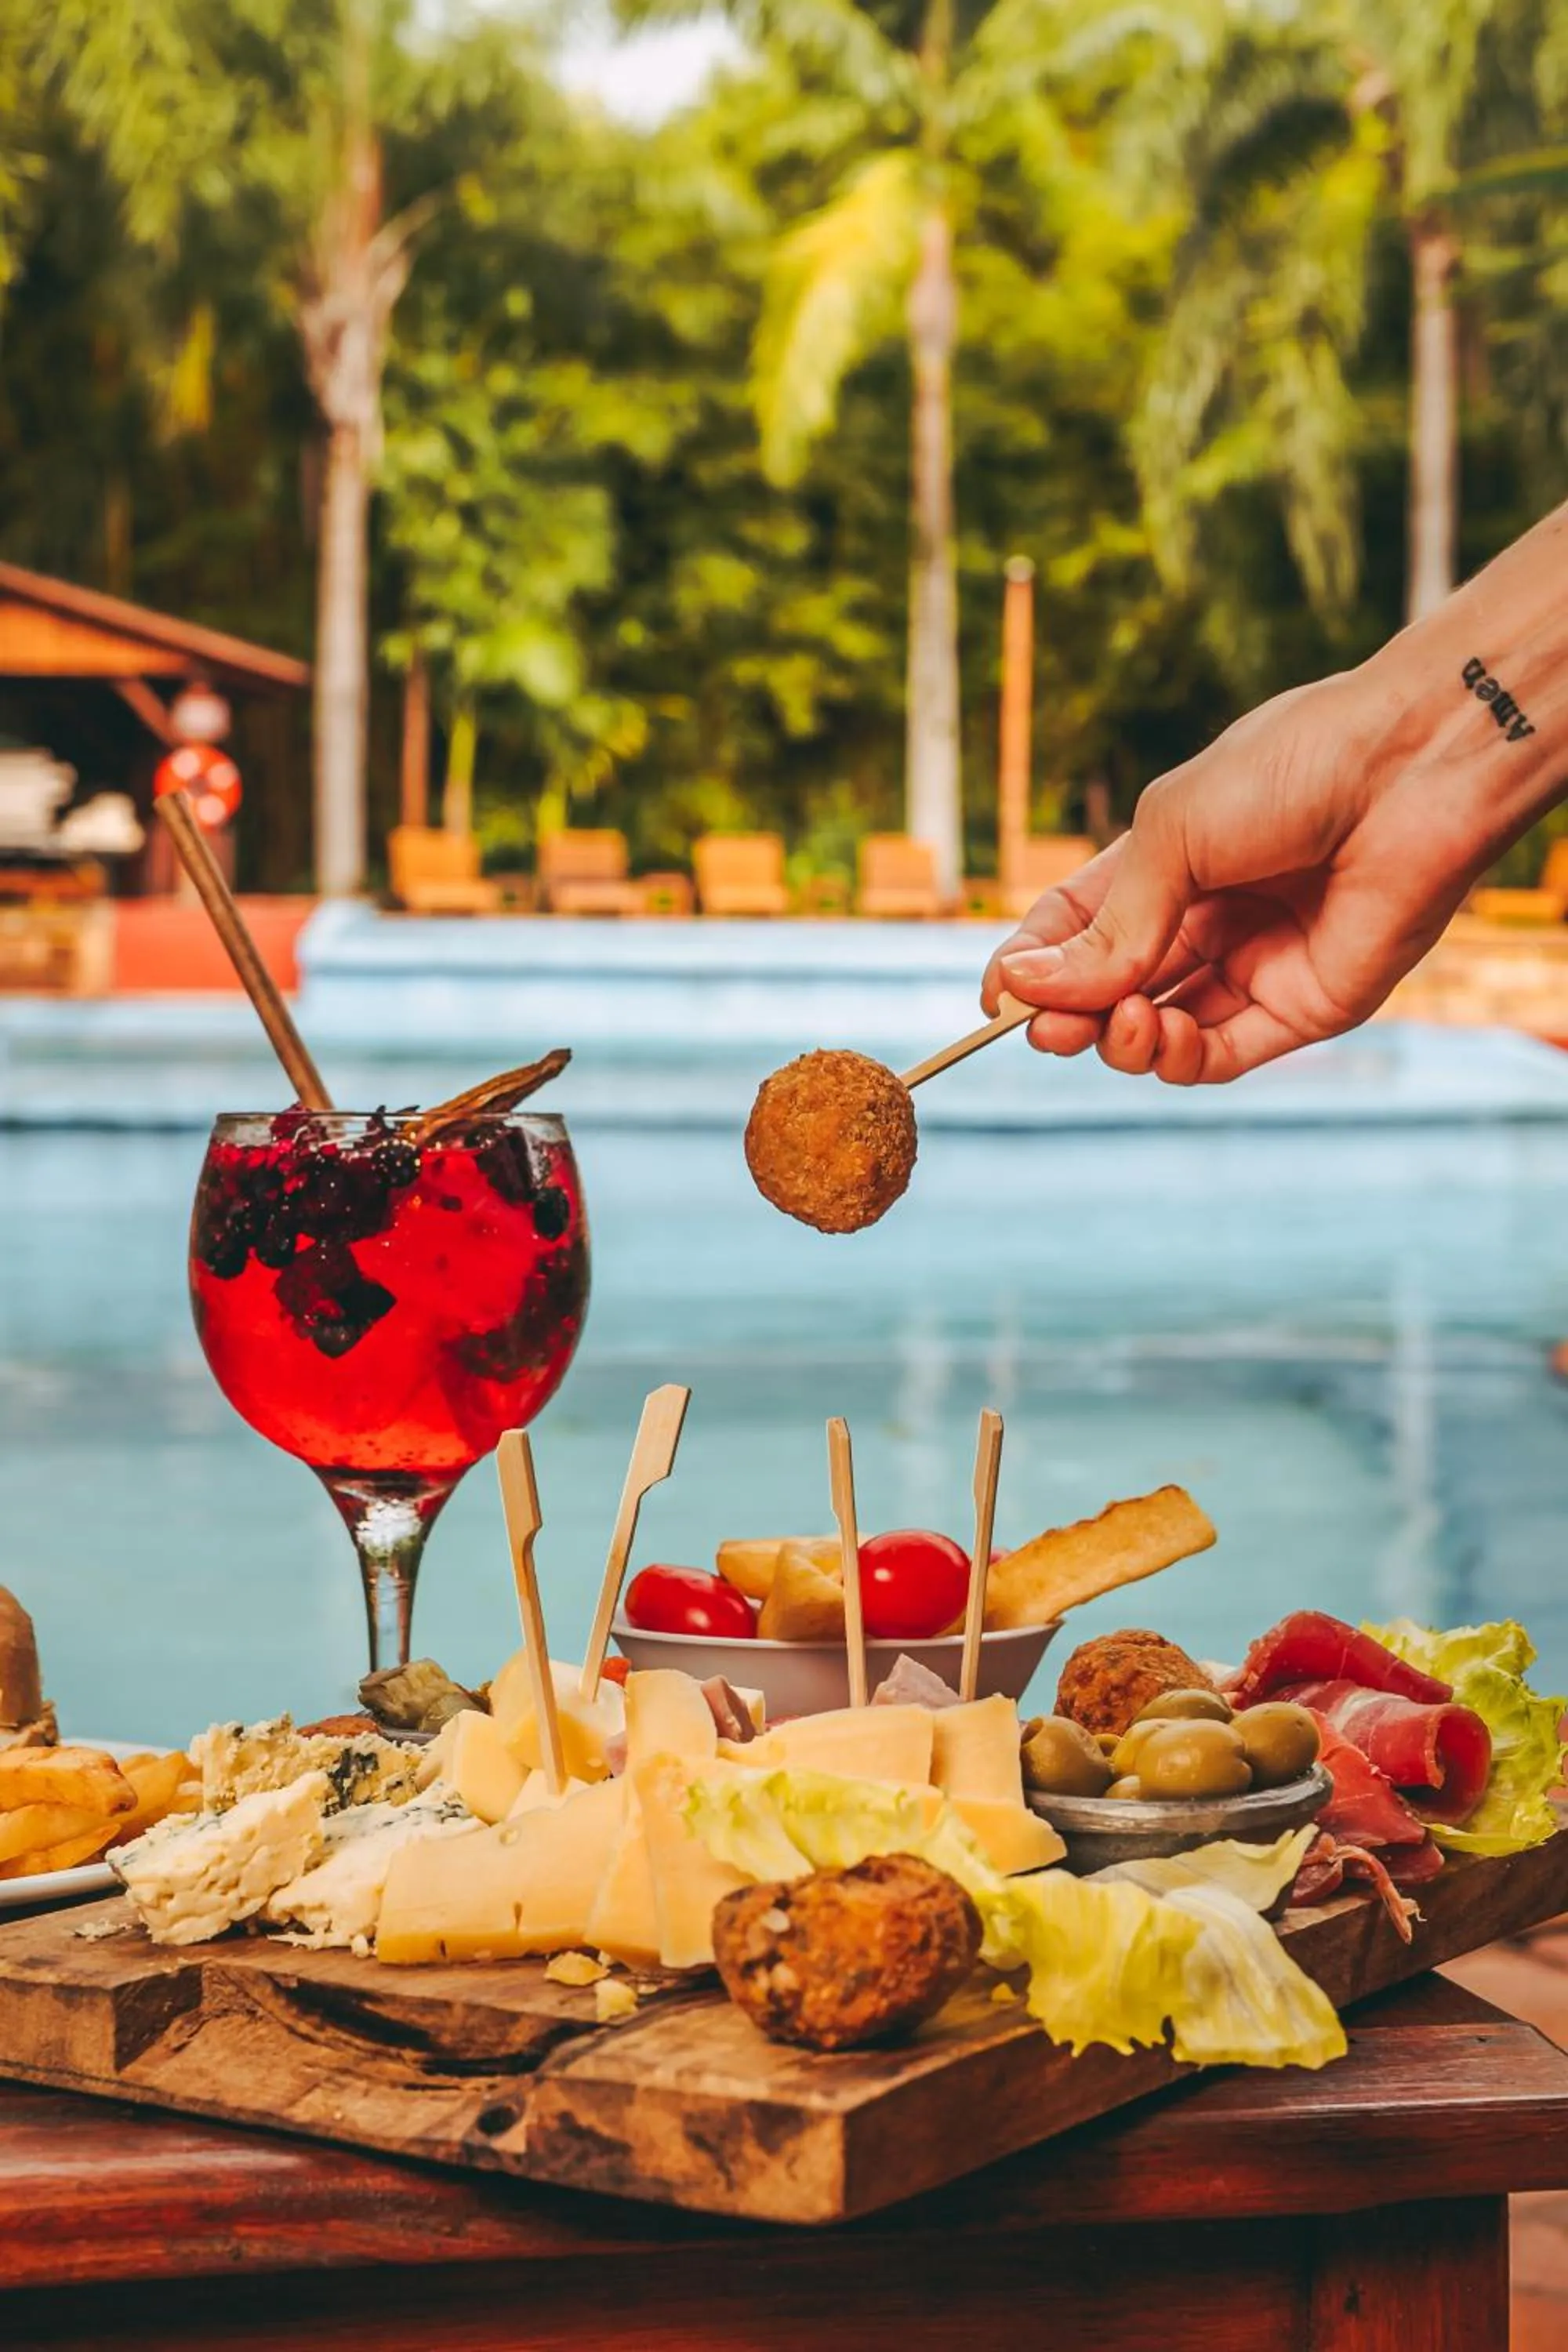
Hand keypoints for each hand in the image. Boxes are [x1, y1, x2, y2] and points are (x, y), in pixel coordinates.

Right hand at [982, 670, 1514, 1084]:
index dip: (1032, 966)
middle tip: (1042, 1029)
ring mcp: (1252, 966)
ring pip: (1158, 1033)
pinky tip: (1155, 1035)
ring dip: (1118, 1041)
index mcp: (1166, 862)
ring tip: (1115, 1022)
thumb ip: (1108, 926)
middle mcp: (1205, 919)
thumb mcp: (1172, 835)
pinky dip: (1176, 1060)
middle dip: (1068, 1014)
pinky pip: (1220, 1056)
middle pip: (1110, 990)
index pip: (1076, 929)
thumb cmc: (1295, 768)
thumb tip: (1023, 991)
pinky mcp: (1303, 1007)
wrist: (1413, 767)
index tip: (996, 1000)